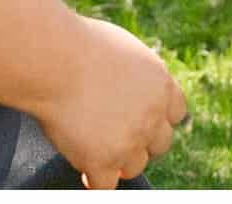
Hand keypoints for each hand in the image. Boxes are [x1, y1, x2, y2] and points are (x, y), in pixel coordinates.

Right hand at [37, 16, 187, 188]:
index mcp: (160, 84)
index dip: (158, 119)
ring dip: (117, 161)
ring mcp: (130, 141)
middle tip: (116, 137)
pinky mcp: (103, 161)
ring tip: (94, 150)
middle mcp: (152, 115)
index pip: (176, 113)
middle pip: (160, 144)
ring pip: (134, 167)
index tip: (142, 120)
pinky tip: (84, 172)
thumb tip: (128, 88)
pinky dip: (95, 182)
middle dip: (141, 143)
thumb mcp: (122, 49)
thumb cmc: (77, 46)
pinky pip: (106, 186)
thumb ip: (134, 75)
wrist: (55, 59)